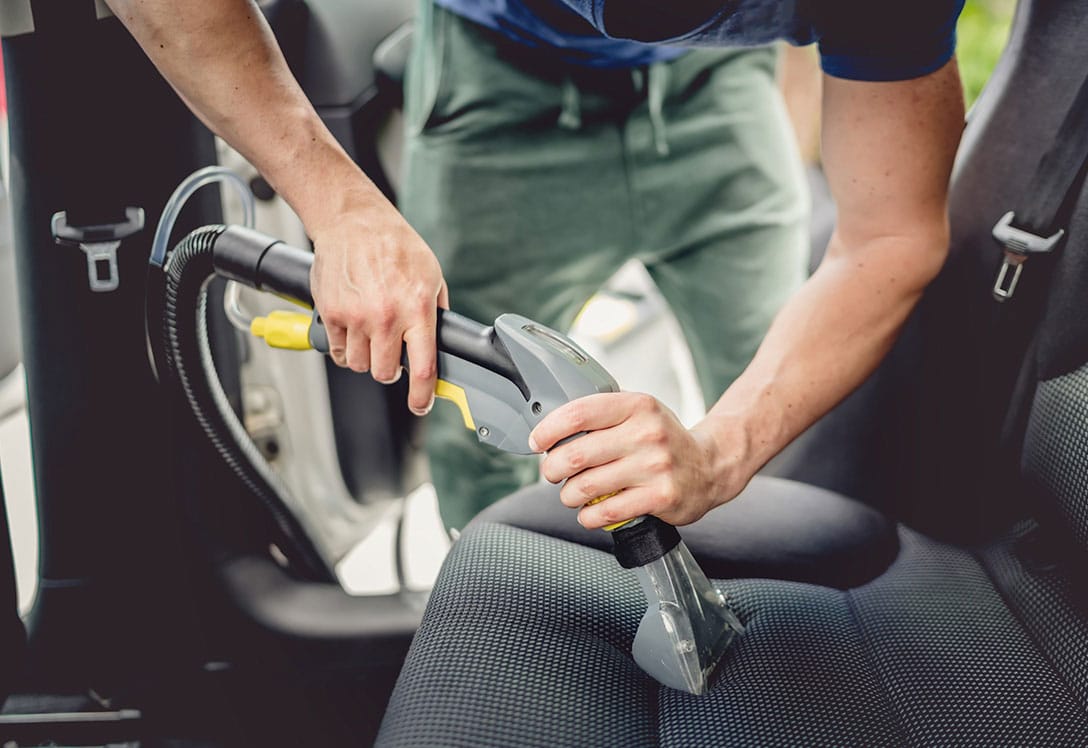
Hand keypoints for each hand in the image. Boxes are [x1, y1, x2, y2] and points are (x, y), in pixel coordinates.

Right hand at [309, 195, 448, 415]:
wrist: (353, 222)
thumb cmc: (395, 245)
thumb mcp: (432, 276)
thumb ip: (436, 312)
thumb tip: (441, 344)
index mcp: (417, 309)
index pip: (422, 368)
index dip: (422, 396)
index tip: (421, 405)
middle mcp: (386, 317)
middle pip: (385, 374)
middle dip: (391, 371)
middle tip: (392, 354)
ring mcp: (356, 317)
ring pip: (360, 365)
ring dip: (367, 358)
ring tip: (372, 334)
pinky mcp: (331, 313)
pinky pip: (338, 351)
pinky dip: (346, 347)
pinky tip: (353, 328)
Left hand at [530, 392, 741, 528]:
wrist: (710, 466)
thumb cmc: (663, 439)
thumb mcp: (638, 413)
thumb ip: (602, 416)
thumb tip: (551, 430)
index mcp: (637, 406)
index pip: (579, 413)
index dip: (549, 429)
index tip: (537, 442)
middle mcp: (647, 433)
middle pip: (577, 453)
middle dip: (552, 468)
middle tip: (551, 472)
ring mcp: (655, 466)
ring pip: (587, 486)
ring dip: (568, 495)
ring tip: (571, 494)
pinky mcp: (660, 496)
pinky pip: (607, 511)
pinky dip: (588, 516)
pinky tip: (589, 512)